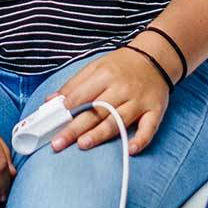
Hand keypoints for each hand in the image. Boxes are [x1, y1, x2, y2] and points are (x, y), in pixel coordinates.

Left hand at [46, 46, 172, 155]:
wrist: (157, 56)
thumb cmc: (122, 65)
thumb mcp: (96, 67)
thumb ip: (74, 85)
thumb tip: (51, 101)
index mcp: (106, 74)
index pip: (83, 94)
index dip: (66, 109)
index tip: (52, 122)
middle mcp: (123, 88)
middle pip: (96, 111)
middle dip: (75, 128)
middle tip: (58, 143)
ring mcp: (139, 100)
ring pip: (118, 120)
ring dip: (100, 133)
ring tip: (83, 144)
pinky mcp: (155, 110)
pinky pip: (149, 127)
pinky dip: (141, 140)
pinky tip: (130, 150)